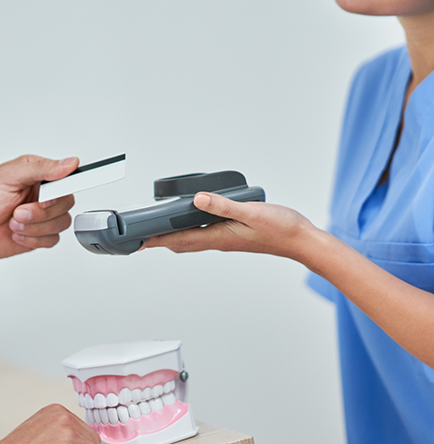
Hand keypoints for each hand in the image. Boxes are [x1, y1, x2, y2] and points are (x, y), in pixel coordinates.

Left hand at [0, 155, 78, 262]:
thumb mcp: (7, 177)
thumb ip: (40, 168)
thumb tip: (68, 163)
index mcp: (38, 174)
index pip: (67, 177)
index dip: (63, 189)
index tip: (47, 198)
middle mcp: (43, 194)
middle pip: (66, 203)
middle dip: (41, 212)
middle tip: (18, 211)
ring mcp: (43, 216)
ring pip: (62, 223)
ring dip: (35, 226)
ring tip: (13, 222)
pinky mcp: (41, 235)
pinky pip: (53, 239)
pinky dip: (33, 239)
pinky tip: (16, 233)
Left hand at [145, 192, 316, 262]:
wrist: (302, 241)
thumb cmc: (281, 229)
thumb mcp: (250, 212)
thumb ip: (222, 206)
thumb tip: (197, 200)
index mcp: (219, 237)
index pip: (180, 240)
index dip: (158, 241)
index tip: (140, 242)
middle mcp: (219, 240)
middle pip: (182, 243)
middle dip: (162, 240)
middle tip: (144, 237)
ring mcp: (226, 239)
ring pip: (193, 239)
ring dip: (175, 236)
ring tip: (160, 230)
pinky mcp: (234, 235)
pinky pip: (205, 234)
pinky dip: (192, 230)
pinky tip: (193, 221)